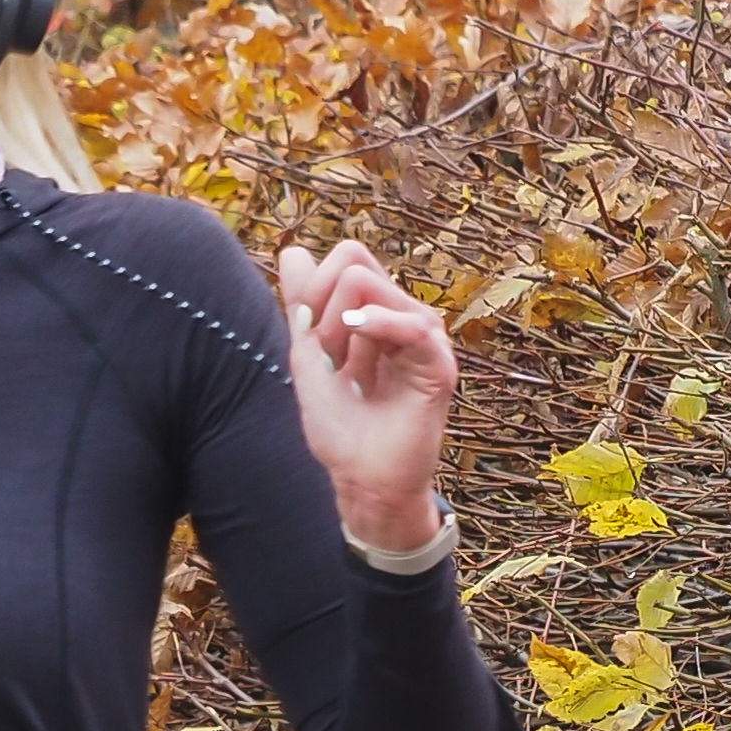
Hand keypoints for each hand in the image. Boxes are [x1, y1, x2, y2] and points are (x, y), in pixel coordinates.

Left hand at [277, 238, 457, 548]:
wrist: (362, 480)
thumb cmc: (340, 428)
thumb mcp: (308, 358)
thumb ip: (302, 305)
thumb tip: (291, 250)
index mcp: (376, 315)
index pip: (347, 260)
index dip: (315, 288)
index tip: (308, 335)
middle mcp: (401, 320)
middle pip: (355, 265)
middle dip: (323, 305)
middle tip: (328, 355)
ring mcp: (421, 339)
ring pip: (371, 284)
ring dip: (338, 324)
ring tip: (343, 368)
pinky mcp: (438, 364)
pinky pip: (412, 323)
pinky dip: (378, 323)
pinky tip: (357, 332)